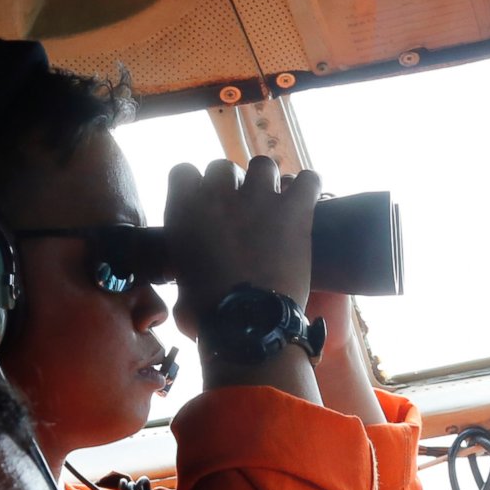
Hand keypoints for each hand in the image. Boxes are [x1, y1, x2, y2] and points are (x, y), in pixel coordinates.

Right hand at [163, 155, 318, 337]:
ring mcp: (258, 198)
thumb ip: (183, 275)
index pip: (184, 172)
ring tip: (275, 204)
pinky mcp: (294, 210)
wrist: (248, 324)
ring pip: (263, 166)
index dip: (196, 186)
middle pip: (224, 167)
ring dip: (268, 182)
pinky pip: (308, 180)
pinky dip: (308, 188)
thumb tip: (187, 293)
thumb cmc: (207, 315)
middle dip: (232, 185)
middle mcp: (218, 195)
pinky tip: (306, 202)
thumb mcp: (180, 291)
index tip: (204, 203)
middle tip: (242, 211)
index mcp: (184, 210)